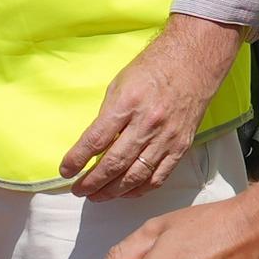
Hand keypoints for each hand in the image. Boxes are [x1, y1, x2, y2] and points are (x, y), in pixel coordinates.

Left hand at [61, 17, 244, 199]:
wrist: (193, 63)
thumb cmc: (153, 69)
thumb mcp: (120, 84)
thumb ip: (108, 115)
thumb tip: (95, 144)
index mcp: (127, 103)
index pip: (96, 140)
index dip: (78, 159)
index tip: (66, 171)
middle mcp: (147, 124)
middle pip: (114, 163)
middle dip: (92, 182)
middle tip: (78, 190)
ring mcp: (166, 138)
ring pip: (135, 175)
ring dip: (113, 191)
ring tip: (97, 196)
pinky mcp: (180, 146)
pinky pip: (159, 176)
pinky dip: (140, 189)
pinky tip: (126, 192)